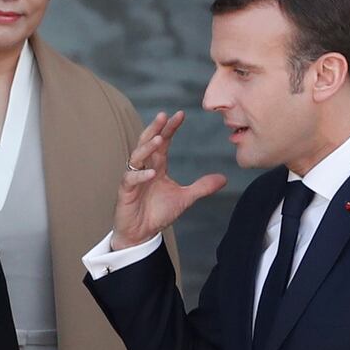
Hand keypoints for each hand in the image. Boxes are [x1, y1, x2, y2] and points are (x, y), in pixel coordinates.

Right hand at [111, 111, 226, 250]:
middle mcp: (144, 168)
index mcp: (157, 166)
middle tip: (164, 116)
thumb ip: (202, 187)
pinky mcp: (126, 191)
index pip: (163, 142)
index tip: (180, 114)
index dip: (170, 128)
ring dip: (147, 148)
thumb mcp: (185, 198)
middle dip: (155, 129)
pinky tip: (151, 173)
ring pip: (137, 157)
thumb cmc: (158, 214)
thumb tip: (224, 178)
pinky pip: (131, 179)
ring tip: (158, 139)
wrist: (142, 234)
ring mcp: (134, 178)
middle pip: (147, 142)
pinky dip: (140, 175)